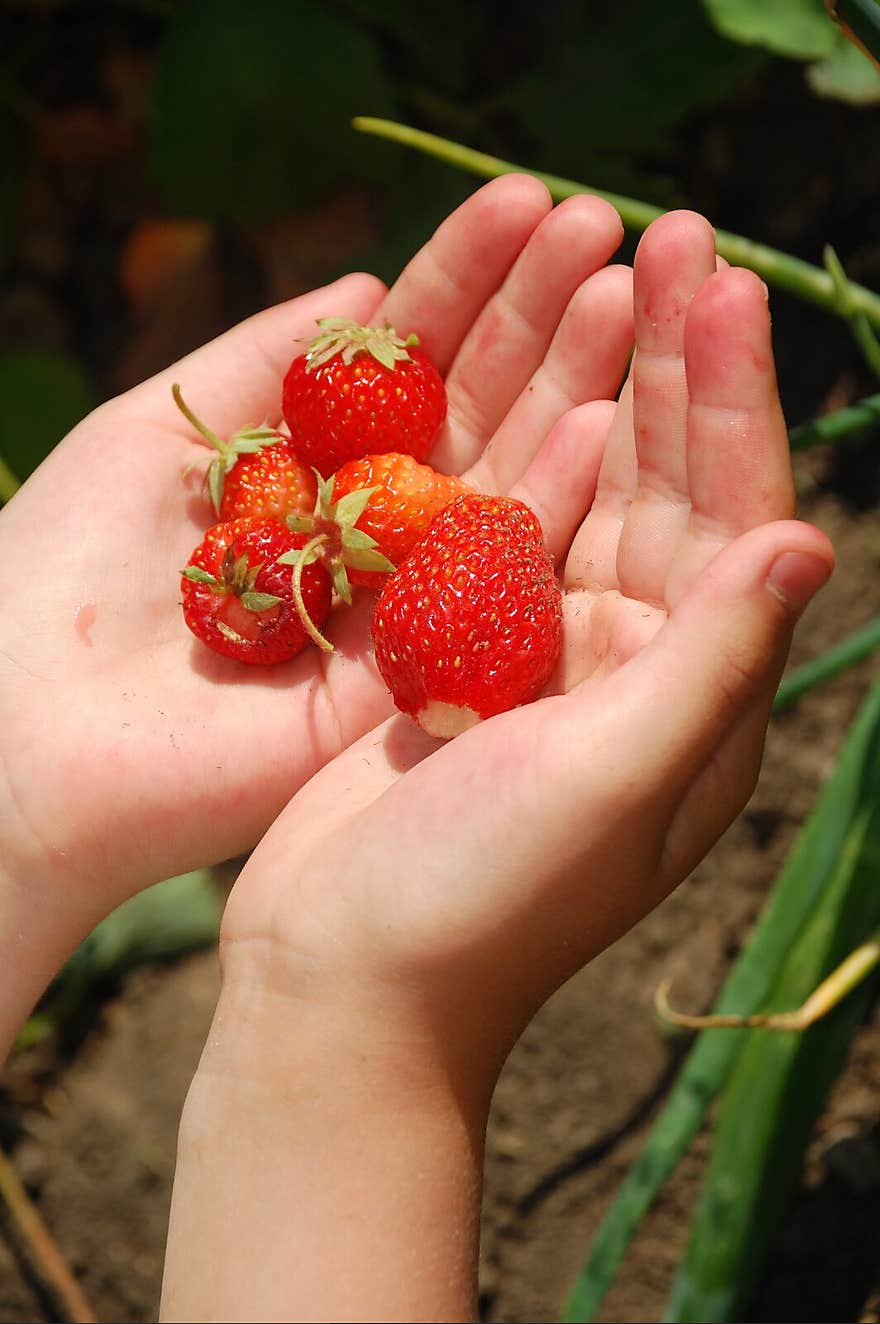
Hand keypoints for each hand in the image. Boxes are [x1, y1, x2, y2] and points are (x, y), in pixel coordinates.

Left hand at [0, 176, 632, 1046]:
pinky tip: (605, 421)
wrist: (28, 737)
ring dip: (570, 384)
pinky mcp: (417, 682)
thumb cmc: (59, 576)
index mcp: (315, 471)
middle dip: (537, 314)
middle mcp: (373, 533)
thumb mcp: (160, 429)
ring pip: (505, 481)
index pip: (411, 360)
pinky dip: (551, 504)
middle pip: (476, 409)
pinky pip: (497, 584)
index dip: (466, 278)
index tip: (527, 199)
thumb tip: (367, 282)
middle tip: (606, 225)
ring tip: (626, 287)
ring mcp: (404, 605)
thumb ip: (269, 358)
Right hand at [219, 211, 833, 1087]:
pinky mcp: (467, 664)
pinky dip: (513, 460)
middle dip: (673, 366)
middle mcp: (641, 674)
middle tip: (670, 232)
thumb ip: (711, 661)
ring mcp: (551, 665)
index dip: (732, 400)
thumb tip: (805, 539)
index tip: (721, 283)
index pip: (734, 521)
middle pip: (669, 490)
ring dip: (598, 389)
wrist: (342, 983)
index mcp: (698, 701)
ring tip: (601, 271)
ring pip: (588, 500)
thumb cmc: (479, 903)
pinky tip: (517, 384)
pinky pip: (502, 538)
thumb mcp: (609, 780)